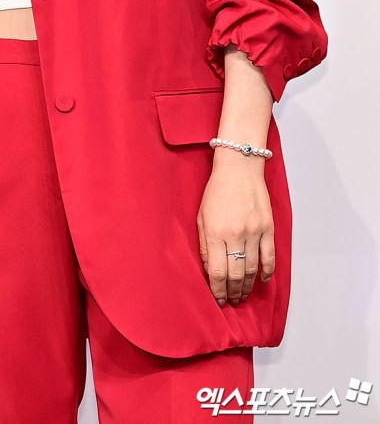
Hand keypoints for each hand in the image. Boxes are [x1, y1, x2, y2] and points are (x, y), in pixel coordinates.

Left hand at [196, 160, 274, 307]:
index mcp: (216, 231)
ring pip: (252, 269)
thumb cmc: (217, 190)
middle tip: (231, 301)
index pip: (217, 272)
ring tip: (242, 295)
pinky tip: (263, 281)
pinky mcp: (268, 228)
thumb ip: (205, 245)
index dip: (217, 290)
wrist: (239, 168)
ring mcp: (254, 231)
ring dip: (247, 286)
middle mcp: (236, 234)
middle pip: (235, 274)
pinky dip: (267, 272)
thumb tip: (210, 270)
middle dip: (232, 292)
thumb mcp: (201, 216)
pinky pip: (269, 257)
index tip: (218, 299)